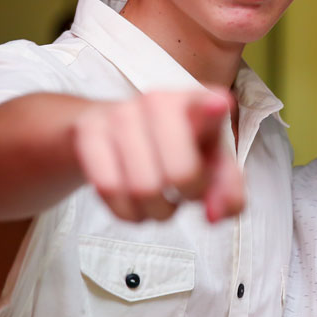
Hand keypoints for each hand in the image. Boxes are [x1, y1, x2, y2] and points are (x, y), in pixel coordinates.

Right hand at [71, 88, 242, 222]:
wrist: (114, 130)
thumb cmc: (177, 148)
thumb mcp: (211, 166)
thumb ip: (227, 192)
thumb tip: (212, 215)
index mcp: (197, 103)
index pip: (207, 101)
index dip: (213, 107)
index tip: (219, 107)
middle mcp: (159, 100)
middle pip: (181, 174)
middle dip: (188, 197)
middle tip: (185, 192)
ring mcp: (120, 113)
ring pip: (144, 189)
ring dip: (158, 211)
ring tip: (160, 198)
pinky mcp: (88, 131)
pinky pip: (109, 190)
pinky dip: (128, 212)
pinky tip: (135, 202)